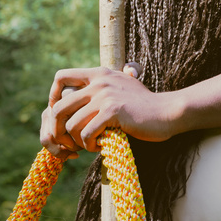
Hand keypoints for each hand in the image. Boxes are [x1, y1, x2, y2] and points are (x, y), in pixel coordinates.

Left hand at [41, 65, 179, 154]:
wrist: (167, 111)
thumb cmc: (143, 105)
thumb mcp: (120, 87)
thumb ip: (101, 88)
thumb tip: (77, 102)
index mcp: (98, 74)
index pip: (61, 77)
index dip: (53, 98)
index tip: (60, 116)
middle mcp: (99, 82)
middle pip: (58, 107)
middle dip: (57, 131)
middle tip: (68, 143)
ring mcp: (105, 96)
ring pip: (71, 125)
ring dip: (77, 142)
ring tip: (91, 145)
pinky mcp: (113, 111)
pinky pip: (86, 134)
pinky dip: (90, 145)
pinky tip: (101, 146)